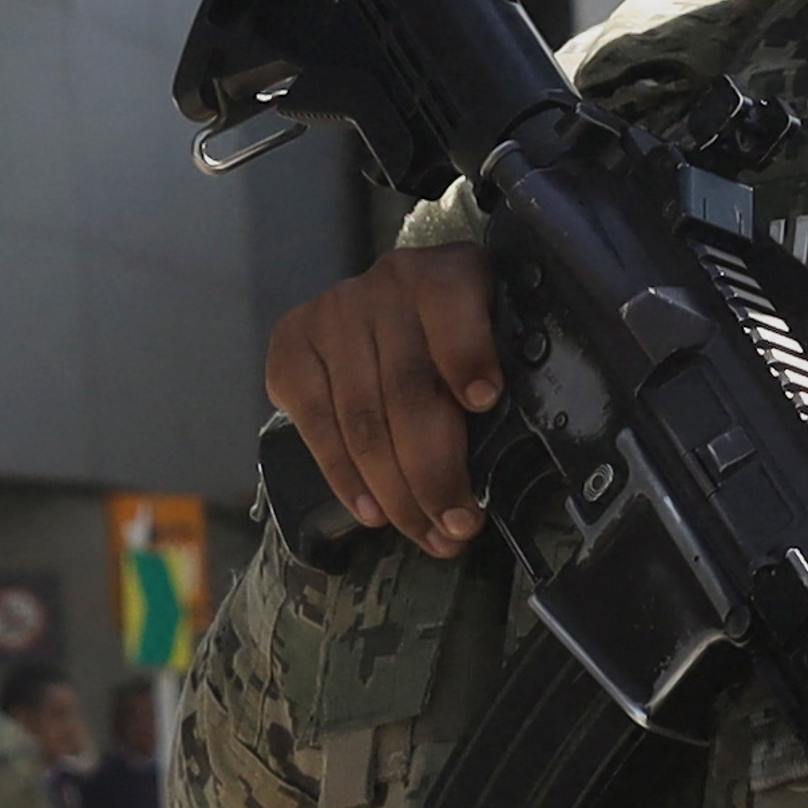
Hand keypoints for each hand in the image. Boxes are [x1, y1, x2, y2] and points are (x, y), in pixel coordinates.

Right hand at [267, 245, 501, 553]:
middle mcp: (386, 285)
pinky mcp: (293, 346)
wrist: (390, 302)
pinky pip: (315, 426)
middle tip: (460, 525)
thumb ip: (506, 370)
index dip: (466, 354)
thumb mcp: (494, 332)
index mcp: (447, 273)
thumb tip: (515, 454)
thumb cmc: (457, 333)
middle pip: (407, 390)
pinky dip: (346, 479)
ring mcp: (334, 314)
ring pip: (363, 421)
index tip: (483, 401)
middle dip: (436, 471)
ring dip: (397, 493)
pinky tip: (373, 512)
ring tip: (427, 534)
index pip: (451, 309)